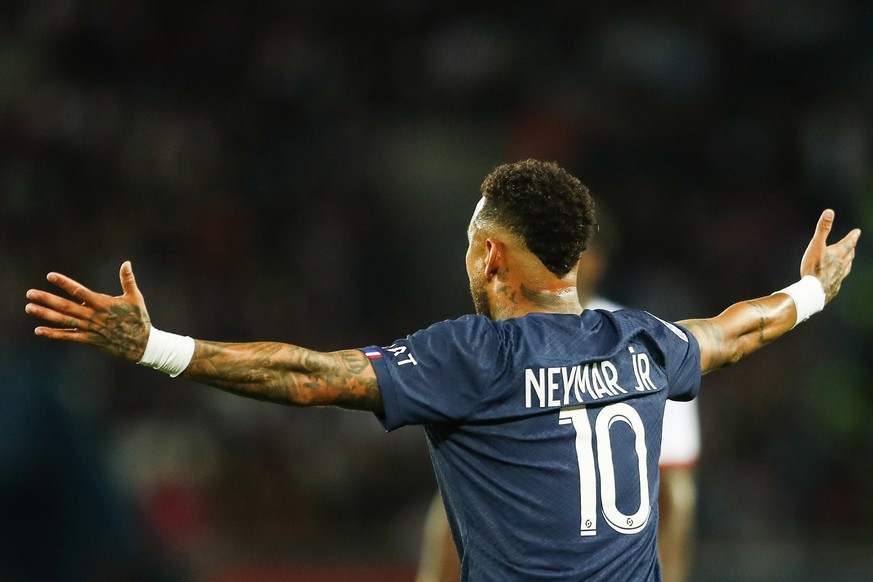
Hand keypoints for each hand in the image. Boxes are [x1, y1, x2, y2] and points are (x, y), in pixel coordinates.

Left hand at [25, 261, 151, 361]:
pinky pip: (68, 337)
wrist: (142, 344)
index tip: (50, 276)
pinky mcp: (89, 340)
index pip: (80, 291)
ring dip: (45, 314)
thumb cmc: (139, 319)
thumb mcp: (136, 298)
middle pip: (66, 306)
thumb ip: (128, 280)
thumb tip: (126, 263)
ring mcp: (90, 329)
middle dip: (47, 299)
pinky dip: (53, 334)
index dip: (64, 283)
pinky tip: (39, 330)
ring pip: (64, 321)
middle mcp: (93, 316)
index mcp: (103, 304)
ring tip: (29, 308)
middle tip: (30, 293)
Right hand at [800, 209, 860, 303]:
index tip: (857, 231)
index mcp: (838, 254)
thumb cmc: (814, 267)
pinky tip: (837, 277)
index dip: (853, 236)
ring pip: (847, 267)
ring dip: (848, 261)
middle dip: (851, 249)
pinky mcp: (834, 286)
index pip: (849, 242)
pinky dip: (840, 274)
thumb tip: (829, 212)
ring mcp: (839, 276)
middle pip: (849, 255)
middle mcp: (842, 265)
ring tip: (848, 260)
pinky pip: (840, 278)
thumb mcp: (816, 245)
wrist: (814, 291)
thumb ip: (823, 228)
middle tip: (852, 245)